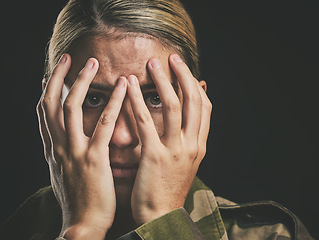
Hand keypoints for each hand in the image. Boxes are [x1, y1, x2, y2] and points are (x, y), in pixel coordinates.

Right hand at [36, 54, 126, 238]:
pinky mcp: (94, 159)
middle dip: (59, 78)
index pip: (43, 114)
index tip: (51, 75)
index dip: (45, 92)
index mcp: (52, 150)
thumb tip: (64, 140)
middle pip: (52, 104)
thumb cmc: (77, 200)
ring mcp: (74, 151)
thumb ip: (62, 154)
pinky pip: (104, 125)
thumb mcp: (63, 174)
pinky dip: (113, 103)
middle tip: (69, 58)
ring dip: (81, 82)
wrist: (82, 225)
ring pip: (72, 108)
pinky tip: (123, 86)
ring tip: (92, 63)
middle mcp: (59, 147)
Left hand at [127, 54, 211, 224]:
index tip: (186, 70)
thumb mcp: (186, 163)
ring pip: (174, 106)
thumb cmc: (169, 188)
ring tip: (152, 64)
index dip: (196, 86)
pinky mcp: (155, 156)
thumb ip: (187, 140)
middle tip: (172, 57)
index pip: (205, 108)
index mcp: (200, 145)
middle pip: (193, 101)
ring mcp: (176, 150)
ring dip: (163, 82)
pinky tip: (128, 86)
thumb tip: (186, 120)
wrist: (161, 217)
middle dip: (183, 76)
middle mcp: (192, 144)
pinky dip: (137, 100)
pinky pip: (146, 122)